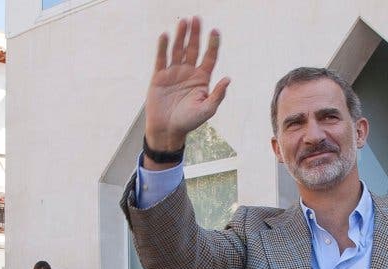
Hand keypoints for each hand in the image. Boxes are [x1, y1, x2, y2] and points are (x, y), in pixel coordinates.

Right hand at [144, 16, 229, 151]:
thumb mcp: (207, 110)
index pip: (209, 57)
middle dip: (196, 34)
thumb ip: (217, 95)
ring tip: (184, 22)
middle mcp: (188, 73)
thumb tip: (228, 79)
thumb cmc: (189, 122)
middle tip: (197, 19)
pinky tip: (166, 36)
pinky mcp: (159, 76)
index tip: (215, 31)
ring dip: (181, 36)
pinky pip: (161, 59)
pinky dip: (163, 47)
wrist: (167, 130)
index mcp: (202, 79)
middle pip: (193, 49)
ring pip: (178, 50)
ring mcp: (173, 73)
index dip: (213, 44)